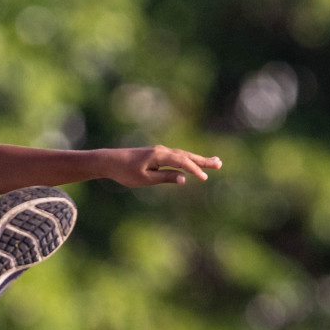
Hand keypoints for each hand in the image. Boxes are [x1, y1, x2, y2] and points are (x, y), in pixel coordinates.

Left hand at [106, 146, 221, 187]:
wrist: (109, 161)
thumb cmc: (125, 172)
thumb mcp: (145, 179)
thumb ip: (165, 178)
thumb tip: (184, 179)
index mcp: (159, 155)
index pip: (182, 162)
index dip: (194, 170)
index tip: (205, 177)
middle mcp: (162, 151)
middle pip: (186, 155)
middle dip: (203, 160)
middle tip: (219, 163)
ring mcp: (160, 152)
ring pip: (183, 155)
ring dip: (198, 159)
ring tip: (213, 162)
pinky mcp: (157, 155)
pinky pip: (176, 157)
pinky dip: (187, 160)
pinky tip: (194, 163)